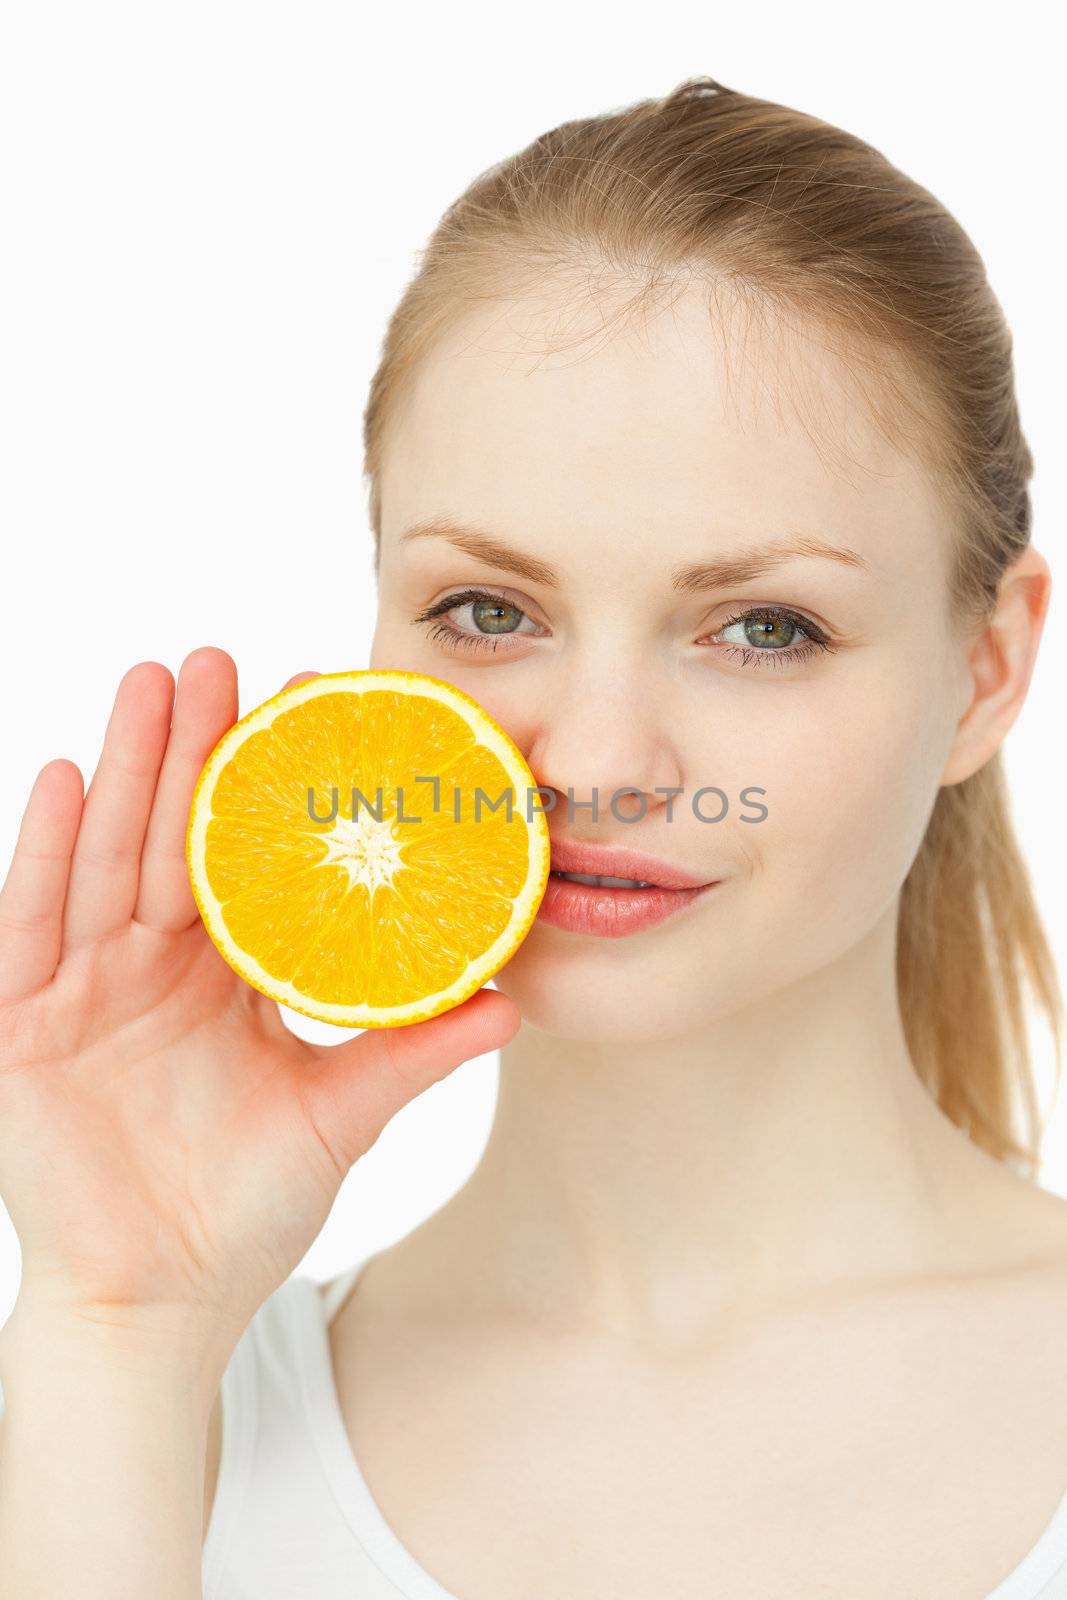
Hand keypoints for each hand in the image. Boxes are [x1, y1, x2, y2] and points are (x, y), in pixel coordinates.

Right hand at [0, 648, 520, 1365]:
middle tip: (217, 660)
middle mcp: (154, 966)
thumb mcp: (340, 1114)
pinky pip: (30, 925)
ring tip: (151, 684)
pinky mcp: (23, 1024)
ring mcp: (84, 989)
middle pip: (171, 835)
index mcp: (227, 976)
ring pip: (106, 858)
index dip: (267, 784)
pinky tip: (65, 777)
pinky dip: (43, 853)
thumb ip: (414, 1053)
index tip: (303, 703)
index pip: (245, 857)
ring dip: (125, 769)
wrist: (163, 1301)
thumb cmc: (244, 1209)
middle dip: (190, 747)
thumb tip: (513, 1002)